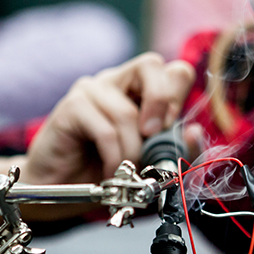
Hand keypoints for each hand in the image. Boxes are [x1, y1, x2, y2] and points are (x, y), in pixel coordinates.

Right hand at [21, 52, 196, 185]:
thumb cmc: (105, 171)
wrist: (58, 189)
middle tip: (152, 136)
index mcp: (140, 89)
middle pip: (151, 63)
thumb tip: (194, 132)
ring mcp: (91, 90)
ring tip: (124, 171)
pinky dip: (113, 157)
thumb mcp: (149, 163)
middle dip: (161, 101)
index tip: (169, 130)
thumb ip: (175, 150)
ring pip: (127, 112)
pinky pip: (105, 130)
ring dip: (132, 151)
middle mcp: (116, 82)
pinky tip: (109, 172)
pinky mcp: (71, 107)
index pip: (173, 71)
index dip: (178, 99)